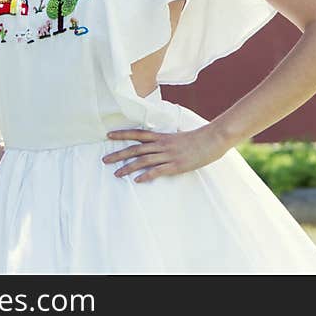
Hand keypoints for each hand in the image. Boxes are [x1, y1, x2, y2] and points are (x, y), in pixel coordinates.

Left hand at [102, 125, 229, 182]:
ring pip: (144, 161)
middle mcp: (162, 145)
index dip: (123, 134)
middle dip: (119, 154)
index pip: (138, 134)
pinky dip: (147, 175)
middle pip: (136, 149)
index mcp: (162, 137)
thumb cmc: (196, 138)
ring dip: (128, 167)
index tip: (108, 135)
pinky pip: (158, 170)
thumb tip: (156, 143)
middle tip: (104, 160)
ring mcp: (168, 155)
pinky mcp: (176, 165)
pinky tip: (137, 180)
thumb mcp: (177, 137)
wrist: (211, 140)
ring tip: (116, 174)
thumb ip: (165, 140)